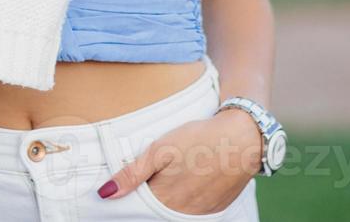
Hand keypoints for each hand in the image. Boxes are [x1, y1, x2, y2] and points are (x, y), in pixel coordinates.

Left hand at [97, 109, 260, 212]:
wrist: (243, 138)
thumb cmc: (200, 140)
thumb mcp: (160, 149)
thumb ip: (132, 173)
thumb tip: (106, 193)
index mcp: (165, 198)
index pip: (137, 205)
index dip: (131, 193)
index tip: (130, 182)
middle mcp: (183, 211)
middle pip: (156, 210)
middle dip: (150, 195)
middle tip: (155, 173)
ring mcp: (201, 211)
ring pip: (174, 210)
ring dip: (168, 196)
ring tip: (174, 173)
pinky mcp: (216, 207)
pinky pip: (194, 209)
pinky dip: (187, 198)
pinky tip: (190, 178)